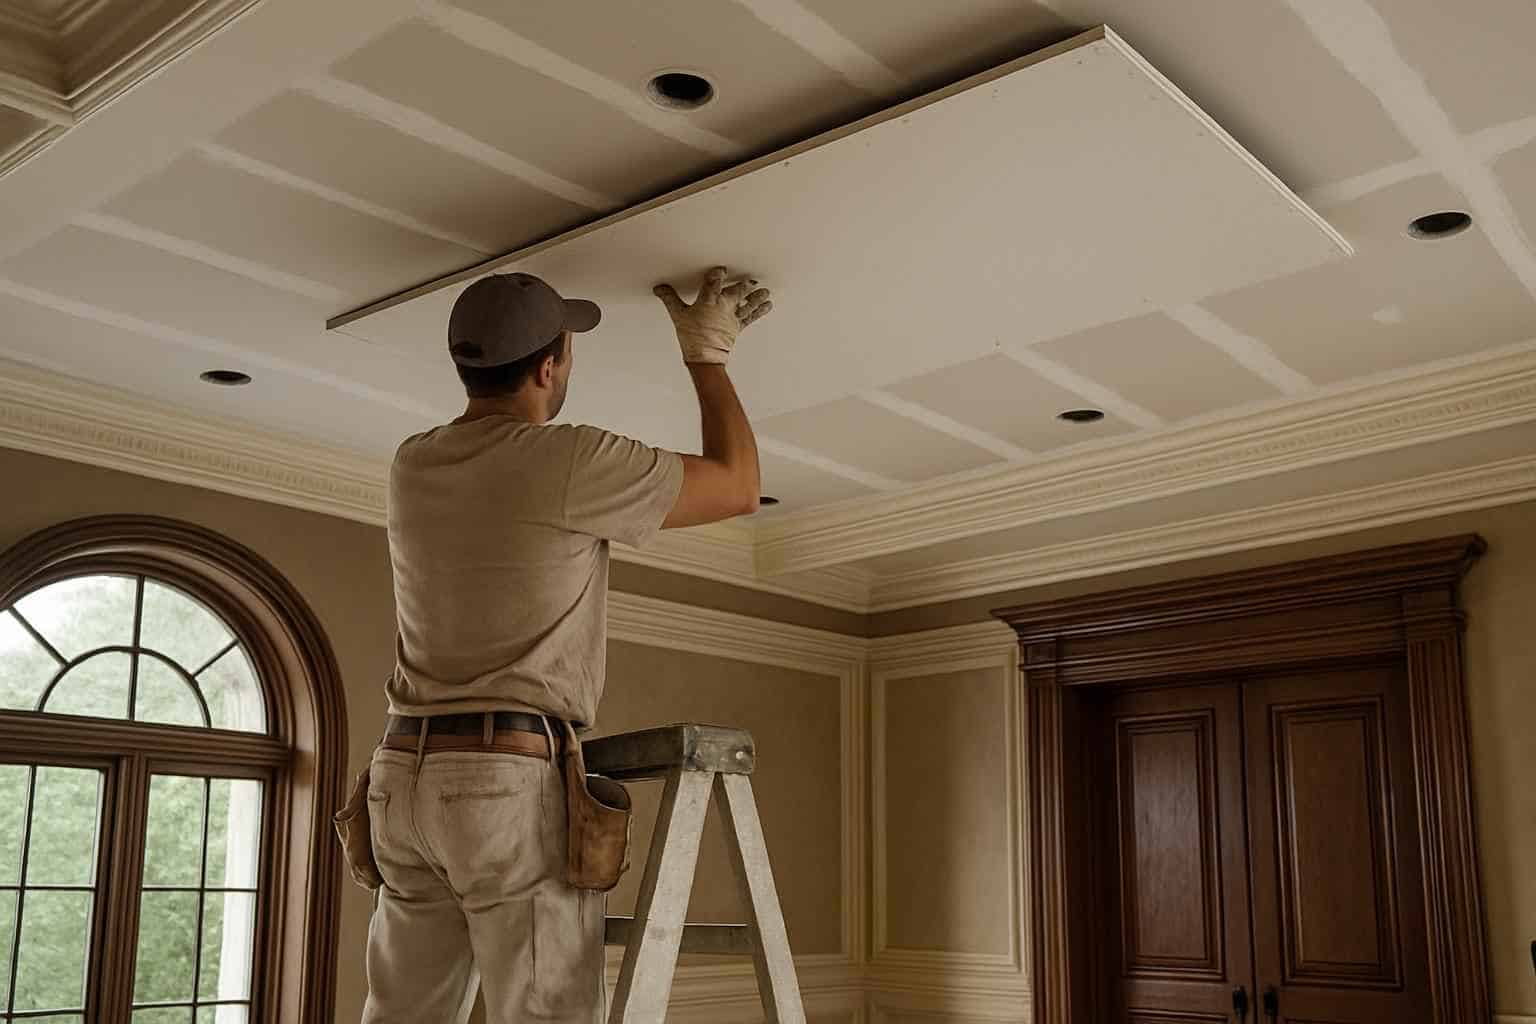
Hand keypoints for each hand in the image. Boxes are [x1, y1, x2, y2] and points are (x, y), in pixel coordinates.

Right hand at [653, 266, 771, 364]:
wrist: (704, 358)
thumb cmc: (692, 338)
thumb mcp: (677, 315)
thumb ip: (670, 299)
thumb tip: (660, 288)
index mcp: (708, 301)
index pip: (713, 283)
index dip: (717, 274)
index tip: (721, 269)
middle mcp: (723, 307)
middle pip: (736, 291)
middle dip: (744, 284)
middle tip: (752, 278)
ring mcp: (732, 317)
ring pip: (747, 303)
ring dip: (756, 296)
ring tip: (765, 290)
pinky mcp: (738, 327)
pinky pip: (751, 317)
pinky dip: (760, 310)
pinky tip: (768, 304)